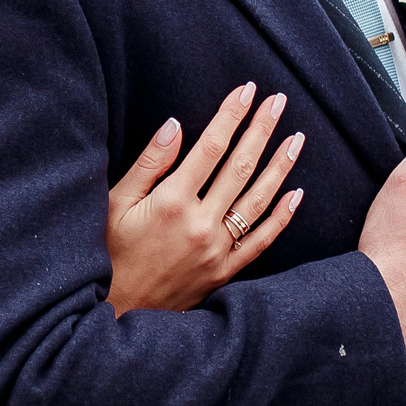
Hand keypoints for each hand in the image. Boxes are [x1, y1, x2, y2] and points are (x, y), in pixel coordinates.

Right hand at [105, 82, 304, 315]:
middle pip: (240, 166)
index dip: (231, 115)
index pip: (211, 147)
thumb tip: (175, 125)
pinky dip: (281, 217)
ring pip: (258, 200)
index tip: (247, 91)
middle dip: (261, 129)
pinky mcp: (224, 272)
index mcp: (172, 202)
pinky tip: (296, 194)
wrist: (116, 314)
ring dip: (280, 166)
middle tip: (278, 101)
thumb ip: (148, 164)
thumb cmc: (108, 254)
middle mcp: (200, 224)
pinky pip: (261, 241)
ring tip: (296, 138)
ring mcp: (217, 250)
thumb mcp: (115, 204)